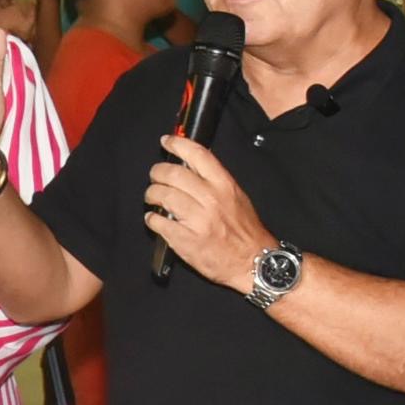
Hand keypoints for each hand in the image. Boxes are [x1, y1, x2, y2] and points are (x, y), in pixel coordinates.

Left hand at [142, 132, 276, 297]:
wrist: (254, 262)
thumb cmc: (245, 230)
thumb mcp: (237, 197)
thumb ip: (215, 181)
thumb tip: (192, 165)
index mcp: (224, 185)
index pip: (197, 154)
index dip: (178, 144)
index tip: (167, 141)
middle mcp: (210, 199)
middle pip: (172, 173)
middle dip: (158, 172)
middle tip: (155, 176)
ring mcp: (197, 220)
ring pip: (161, 195)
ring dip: (151, 194)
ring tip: (152, 198)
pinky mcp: (185, 239)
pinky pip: (158, 221)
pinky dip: (151, 218)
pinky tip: (154, 219)